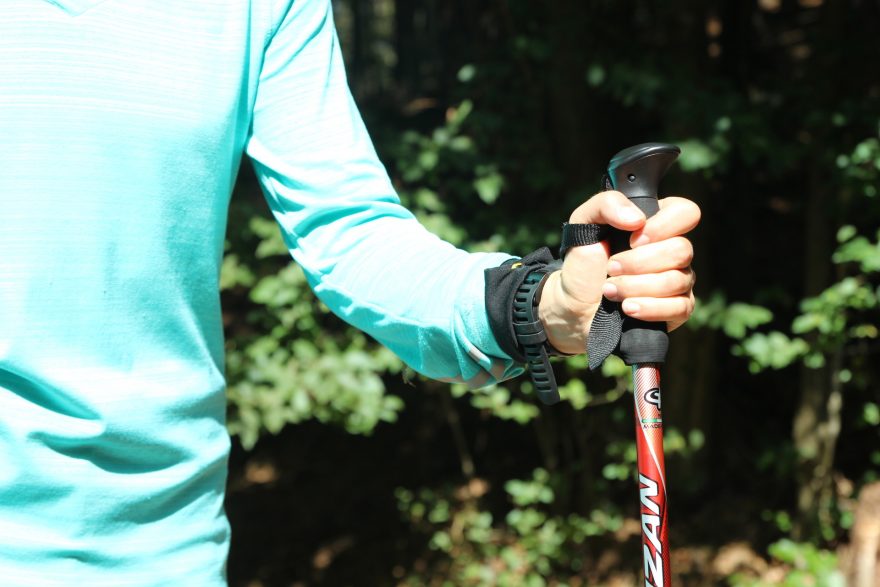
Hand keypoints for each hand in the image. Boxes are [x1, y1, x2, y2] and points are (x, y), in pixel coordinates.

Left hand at [538, 191, 699, 354]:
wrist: (573, 304)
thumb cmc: (583, 262)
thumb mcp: (583, 222)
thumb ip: (606, 204)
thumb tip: (637, 219)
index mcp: (657, 224)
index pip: (686, 212)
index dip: (663, 225)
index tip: (633, 238)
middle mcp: (673, 250)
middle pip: (682, 250)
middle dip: (639, 262)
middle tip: (611, 267)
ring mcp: (679, 280)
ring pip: (677, 280)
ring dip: (636, 286)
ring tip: (609, 289)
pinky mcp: (677, 310)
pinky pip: (680, 307)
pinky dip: (650, 308)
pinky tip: (627, 307)